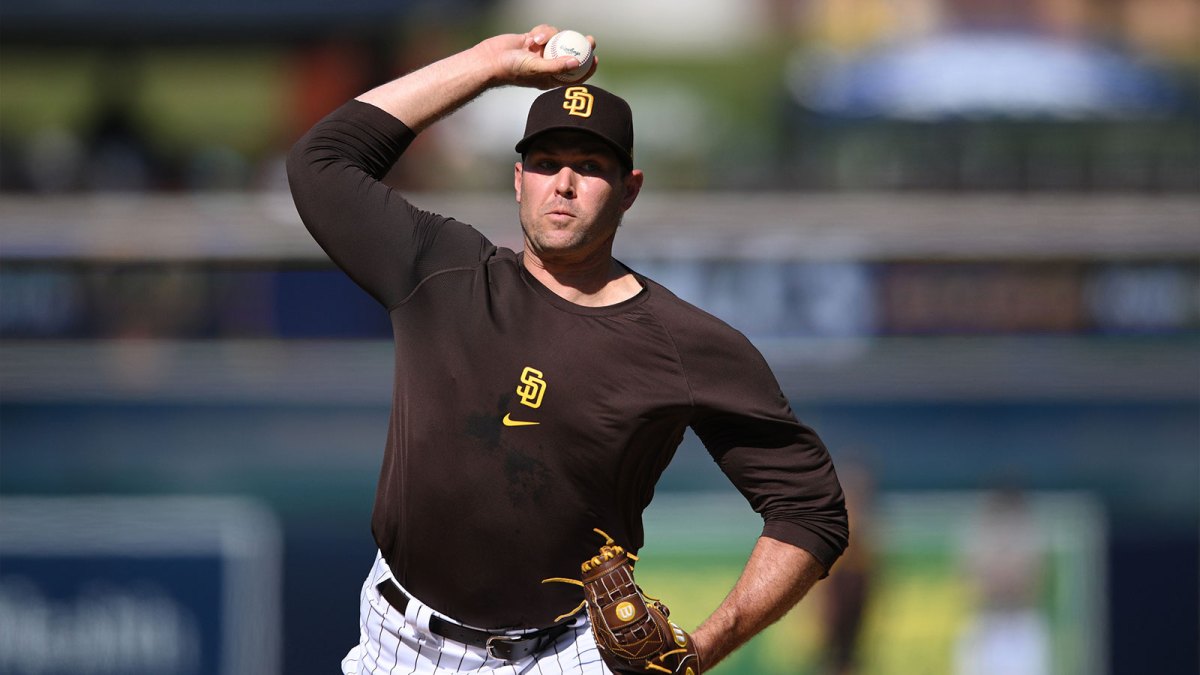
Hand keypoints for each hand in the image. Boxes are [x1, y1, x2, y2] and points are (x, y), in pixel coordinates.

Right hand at [480, 24, 597, 88]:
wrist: (490, 60)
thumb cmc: (513, 70)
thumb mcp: (537, 69)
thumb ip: (557, 66)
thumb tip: (578, 63)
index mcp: (551, 78)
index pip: (574, 76)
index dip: (587, 68)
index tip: (596, 59)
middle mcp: (547, 65)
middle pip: (570, 55)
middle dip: (582, 47)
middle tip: (591, 40)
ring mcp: (540, 52)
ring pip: (557, 39)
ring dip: (549, 36)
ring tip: (535, 41)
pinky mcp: (532, 40)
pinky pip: (544, 31)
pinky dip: (540, 31)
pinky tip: (531, 37)